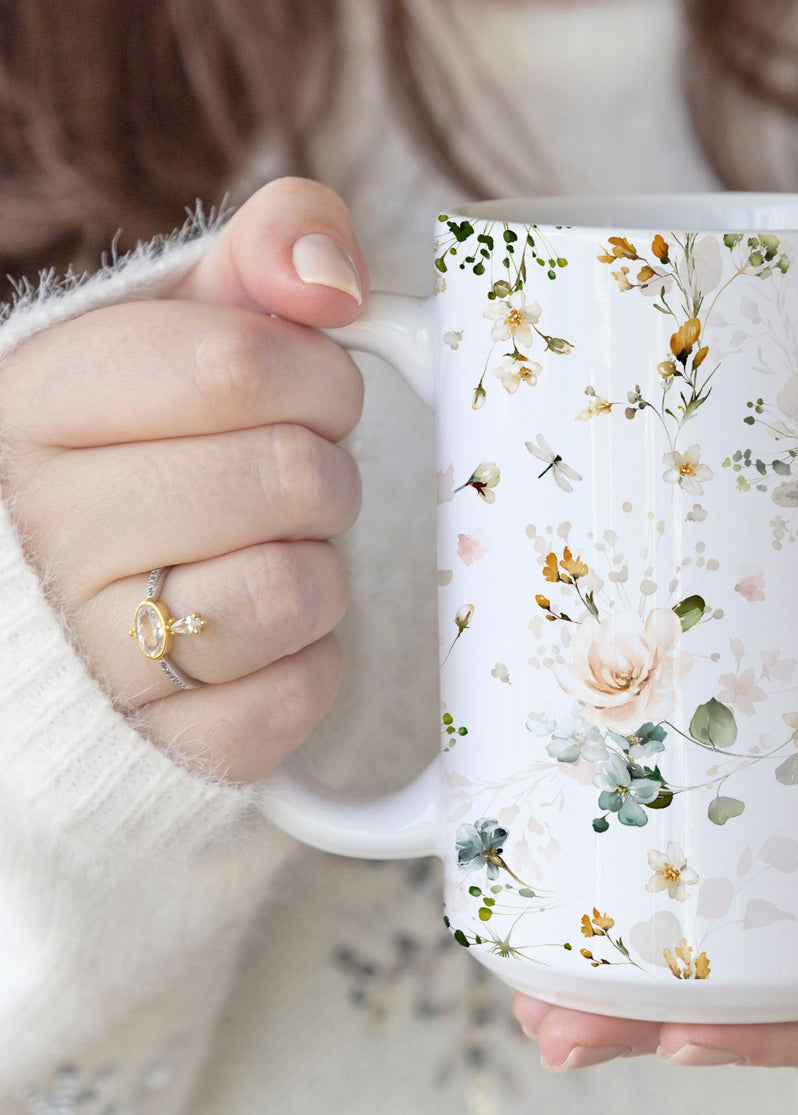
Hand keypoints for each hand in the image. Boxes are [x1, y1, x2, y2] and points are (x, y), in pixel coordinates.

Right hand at [0, 178, 369, 781]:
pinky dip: (312, 659)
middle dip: (324, 470)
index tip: (307, 391)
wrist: (97, 607)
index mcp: (34, 403)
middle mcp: (42, 530)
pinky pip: (303, 689)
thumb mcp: (192, 322)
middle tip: (285, 481)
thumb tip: (329, 275)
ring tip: (262, 554)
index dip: (315, 374)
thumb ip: (264, 253)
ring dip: (319, 565)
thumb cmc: (162, 447)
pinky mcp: (170, 742)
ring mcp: (95, 652)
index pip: (237, 362)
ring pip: (300, 586)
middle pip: (288, 475)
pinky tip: (258, 637)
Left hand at [513, 807, 797, 1083]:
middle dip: (660, 1028)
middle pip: (776, 1021)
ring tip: (536, 989)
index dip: (771, 1038)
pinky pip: (760, 934)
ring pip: (749, 982)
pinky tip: (599, 925)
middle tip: (552, 1025)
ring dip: (642, 988)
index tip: (680, 1034)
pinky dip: (681, 934)